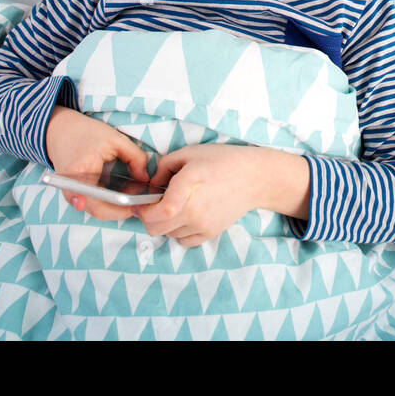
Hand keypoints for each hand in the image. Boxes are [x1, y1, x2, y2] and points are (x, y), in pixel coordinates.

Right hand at [44, 105, 149, 220]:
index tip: (134, 207)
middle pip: (98, 211)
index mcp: (82, 171)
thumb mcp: (117, 139)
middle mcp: (71, 187)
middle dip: (120, 209)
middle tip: (139, 202)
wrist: (60, 131)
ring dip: (115, 206)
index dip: (117, 211)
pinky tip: (122, 192)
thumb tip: (145, 179)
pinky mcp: (74, 193)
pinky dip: (108, 201)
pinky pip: (93, 203)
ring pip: (96, 209)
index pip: (98, 204)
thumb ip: (136, 158)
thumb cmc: (88, 133)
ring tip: (132, 194)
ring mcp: (71, 192)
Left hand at [134, 144, 262, 247]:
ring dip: (164, 224)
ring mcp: (202, 225)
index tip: (140, 202)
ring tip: (174, 207)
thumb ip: (164, 166)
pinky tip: (186, 217)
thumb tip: (151, 184)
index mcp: (187, 189)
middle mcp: (193, 212)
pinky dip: (179, 232)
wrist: (254, 178)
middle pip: (155, 228)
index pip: (154, 213)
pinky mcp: (210, 233)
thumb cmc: (222, 161)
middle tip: (153, 204)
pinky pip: (184, 241)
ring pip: (168, 235)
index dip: (141, 209)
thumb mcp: (189, 153)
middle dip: (148, 217)